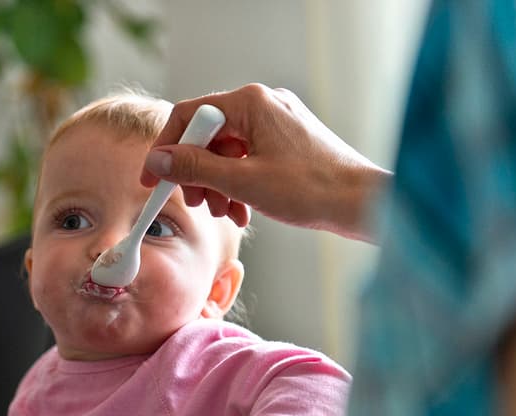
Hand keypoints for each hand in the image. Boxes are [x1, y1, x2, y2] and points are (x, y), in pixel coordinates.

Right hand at [142, 83, 389, 240]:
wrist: (362, 204)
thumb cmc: (312, 189)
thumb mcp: (241, 182)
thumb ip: (195, 169)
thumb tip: (159, 161)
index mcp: (252, 102)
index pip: (189, 116)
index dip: (166, 149)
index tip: (153, 179)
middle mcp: (263, 104)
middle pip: (207, 135)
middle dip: (197, 173)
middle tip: (196, 203)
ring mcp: (276, 122)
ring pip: (226, 151)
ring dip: (218, 184)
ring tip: (226, 213)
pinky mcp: (286, 141)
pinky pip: (247, 157)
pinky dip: (238, 183)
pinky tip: (243, 210)